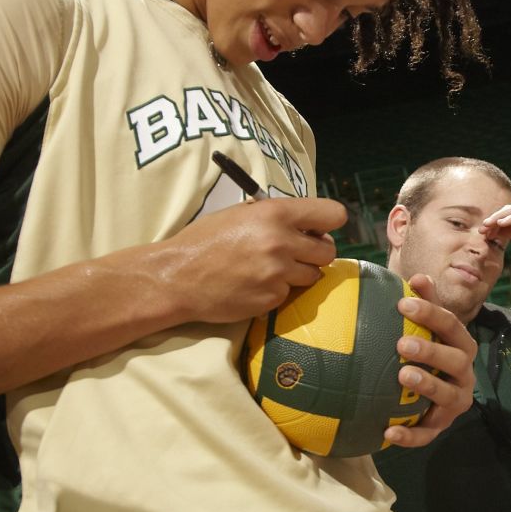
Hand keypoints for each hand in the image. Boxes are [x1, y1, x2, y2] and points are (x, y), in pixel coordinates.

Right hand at [169, 197, 346, 323]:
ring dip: (298, 273)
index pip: (333, 214)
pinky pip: (289, 294)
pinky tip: (255, 284)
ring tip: (271, 269)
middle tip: (297, 253)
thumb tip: (305, 223)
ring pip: (313, 275)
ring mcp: (278, 274)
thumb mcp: (241, 212)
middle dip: (316, 252)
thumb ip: (276, 216)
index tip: (319, 229)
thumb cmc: (205, 239)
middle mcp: (282, 242)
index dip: (329, 223)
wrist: (178, 277)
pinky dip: (277, 290)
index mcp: (276, 213)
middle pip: (329, 251)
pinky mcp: (272, 299)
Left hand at [383, 273, 475, 448]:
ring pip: (448, 396)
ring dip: (427, 386)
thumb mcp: (430, 328)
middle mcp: (465, 373)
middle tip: (401, 344)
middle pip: (456, 360)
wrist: (437, 395)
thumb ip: (426, 303)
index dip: (430, 313)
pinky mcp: (441, 425)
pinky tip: (387, 433)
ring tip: (402, 376)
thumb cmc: (430, 351)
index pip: (451, 325)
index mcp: (462, 345)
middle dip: (431, 351)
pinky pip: (427, 434)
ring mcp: (456, 401)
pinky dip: (410, 435)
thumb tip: (417, 276)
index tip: (403, 303)